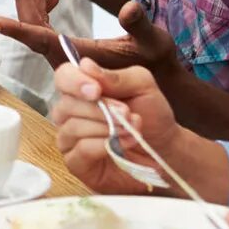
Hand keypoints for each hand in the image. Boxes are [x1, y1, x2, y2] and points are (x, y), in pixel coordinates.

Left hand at [0, 0, 175, 77]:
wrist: (156, 84)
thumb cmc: (157, 62)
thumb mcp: (154, 41)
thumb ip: (139, 24)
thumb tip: (129, 7)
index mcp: (80, 56)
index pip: (42, 40)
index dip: (18, 29)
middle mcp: (66, 58)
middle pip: (32, 28)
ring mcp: (64, 56)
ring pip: (35, 28)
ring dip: (35, 1)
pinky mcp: (67, 52)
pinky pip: (44, 31)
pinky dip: (43, 9)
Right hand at [49, 57, 182, 193]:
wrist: (165, 150)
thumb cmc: (152, 116)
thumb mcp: (142, 86)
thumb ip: (115, 76)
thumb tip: (86, 66)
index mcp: (82, 88)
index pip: (63, 77)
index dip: (75, 82)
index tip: (96, 90)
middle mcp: (70, 112)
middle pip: (66, 104)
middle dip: (101, 109)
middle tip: (126, 113)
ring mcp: (70, 138)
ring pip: (73, 127)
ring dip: (106, 127)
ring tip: (130, 129)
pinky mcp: (75, 162)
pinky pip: (80, 149)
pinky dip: (104, 145)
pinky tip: (123, 144)